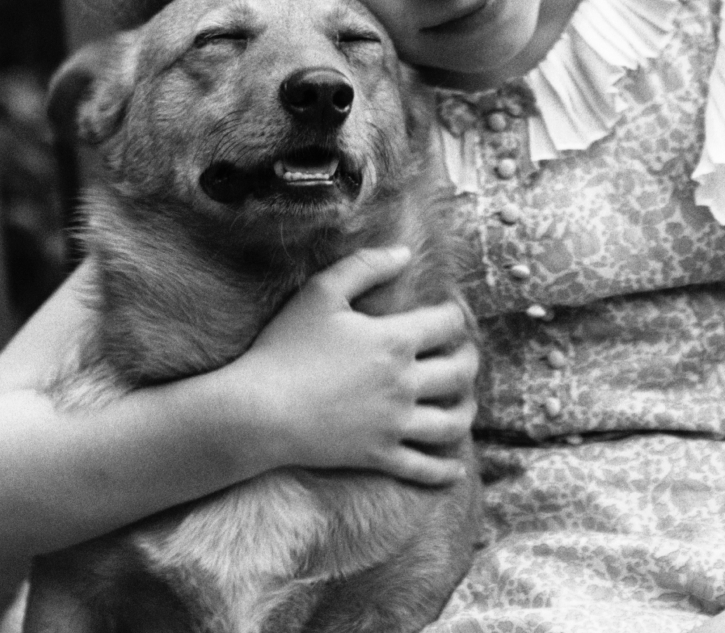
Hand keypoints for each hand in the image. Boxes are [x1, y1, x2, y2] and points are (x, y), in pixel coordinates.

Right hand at [229, 247, 476, 485]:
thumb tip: (405, 252)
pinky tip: (456, 470)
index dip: (456, 314)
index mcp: (395, 340)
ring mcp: (394, 423)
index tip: (450, 313)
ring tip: (464, 403)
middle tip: (465, 355)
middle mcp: (404, 383)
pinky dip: (445, 471)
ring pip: (453, 421)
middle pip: (462, 371)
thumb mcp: (320, 293)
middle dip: (470, 360)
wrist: (255, 411)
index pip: (450, 324)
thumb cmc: (283, 348)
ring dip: (467, 410)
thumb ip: (365, 266)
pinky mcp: (378, 455)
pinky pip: (424, 467)